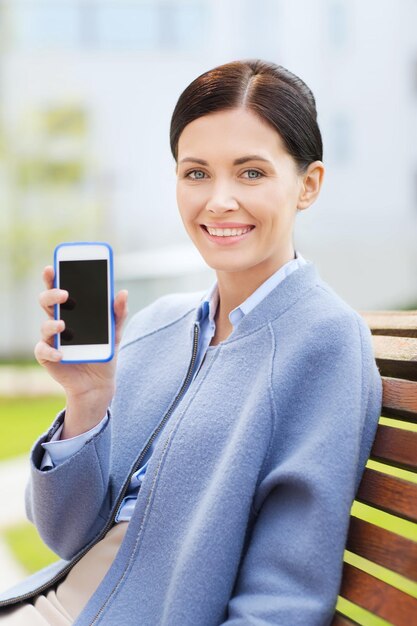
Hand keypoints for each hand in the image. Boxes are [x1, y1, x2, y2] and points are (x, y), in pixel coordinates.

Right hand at [34, 265, 128, 436]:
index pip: (59, 289)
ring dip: (52, 324)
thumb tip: (123, 292)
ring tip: (63, 325)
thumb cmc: (104, 352)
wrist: (99, 383)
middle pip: (47, 302)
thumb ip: (119, 313)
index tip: (53, 266)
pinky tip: (61, 353)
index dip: (53, 277)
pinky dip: (50, 351)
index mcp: (72, 311)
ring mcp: (51, 339)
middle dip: (52, 294)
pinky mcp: (48, 357)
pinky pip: (43, 351)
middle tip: (65, 294)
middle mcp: (58, 321)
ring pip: (44, 326)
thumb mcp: (116, 332)